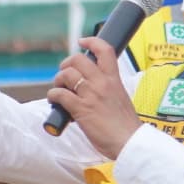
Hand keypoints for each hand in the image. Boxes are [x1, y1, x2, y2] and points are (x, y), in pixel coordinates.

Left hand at [44, 37, 135, 152]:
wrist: (130, 142)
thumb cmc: (126, 125)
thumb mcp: (121, 99)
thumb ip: (109, 90)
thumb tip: (93, 91)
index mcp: (114, 79)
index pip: (104, 50)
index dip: (91, 41)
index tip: (82, 41)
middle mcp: (102, 83)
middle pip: (78, 59)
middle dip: (66, 64)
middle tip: (65, 75)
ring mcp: (91, 95)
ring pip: (66, 74)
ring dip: (58, 80)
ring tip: (59, 89)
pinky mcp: (81, 109)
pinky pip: (59, 94)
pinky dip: (53, 96)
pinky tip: (55, 101)